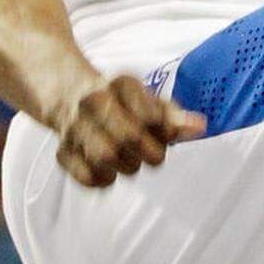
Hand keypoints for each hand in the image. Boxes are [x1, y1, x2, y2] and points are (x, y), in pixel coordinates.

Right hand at [53, 75, 205, 186]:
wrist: (70, 95)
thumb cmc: (124, 104)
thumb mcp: (151, 102)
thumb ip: (175, 116)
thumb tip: (200, 127)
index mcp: (123, 84)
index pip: (152, 117)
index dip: (164, 133)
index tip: (163, 134)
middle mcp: (94, 101)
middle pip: (129, 137)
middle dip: (150, 153)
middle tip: (153, 154)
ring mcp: (74, 125)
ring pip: (105, 157)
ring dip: (127, 167)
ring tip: (130, 160)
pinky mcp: (62, 150)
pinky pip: (87, 176)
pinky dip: (104, 179)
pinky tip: (110, 170)